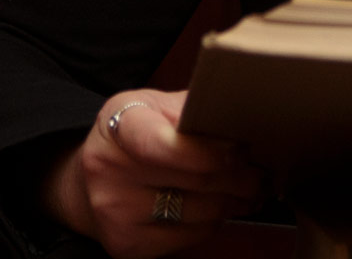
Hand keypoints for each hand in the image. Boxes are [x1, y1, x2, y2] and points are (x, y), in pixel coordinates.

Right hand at [41, 89, 262, 257]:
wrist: (91, 181)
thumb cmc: (133, 140)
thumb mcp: (154, 107)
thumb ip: (192, 109)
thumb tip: (241, 118)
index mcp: (120, 122)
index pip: (163, 143)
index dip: (209, 151)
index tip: (239, 150)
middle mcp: (109, 167)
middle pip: (197, 179)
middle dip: (242, 177)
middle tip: (260, 172)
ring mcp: (115, 209)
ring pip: (202, 212)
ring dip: (234, 202)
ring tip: (244, 190)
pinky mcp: (126, 243)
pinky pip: (192, 236)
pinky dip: (212, 223)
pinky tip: (212, 208)